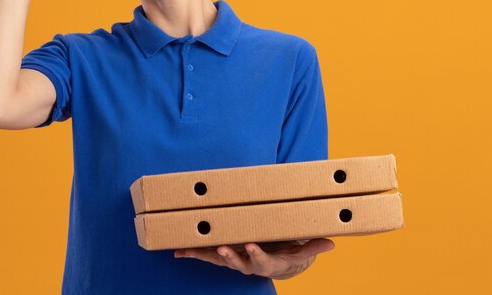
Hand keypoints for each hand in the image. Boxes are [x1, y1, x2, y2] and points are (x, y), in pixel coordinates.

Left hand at [174, 238, 334, 278]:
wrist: (272, 264)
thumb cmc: (285, 253)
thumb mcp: (299, 252)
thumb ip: (312, 247)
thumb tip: (331, 244)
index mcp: (266, 262)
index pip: (262, 260)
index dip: (256, 254)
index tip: (252, 246)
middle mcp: (247, 264)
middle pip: (237, 262)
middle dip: (228, 256)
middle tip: (221, 248)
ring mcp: (234, 260)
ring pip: (218, 259)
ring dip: (204, 254)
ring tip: (190, 250)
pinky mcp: (222, 256)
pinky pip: (205, 255)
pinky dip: (192, 253)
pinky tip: (178, 251)